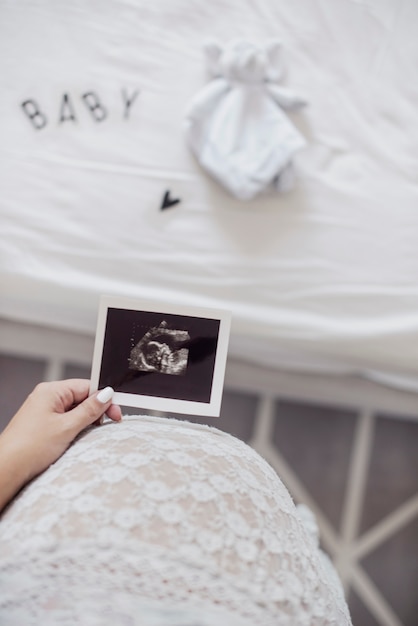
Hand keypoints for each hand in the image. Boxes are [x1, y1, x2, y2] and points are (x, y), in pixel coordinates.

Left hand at [0, 379, 121, 512]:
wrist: (6, 470)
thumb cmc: (29, 448)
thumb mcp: (67, 427)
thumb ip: (90, 410)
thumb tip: (106, 394)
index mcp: (51, 391)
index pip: (86, 386)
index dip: (103, 399)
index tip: (115, 413)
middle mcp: (46, 397)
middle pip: (81, 397)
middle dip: (95, 411)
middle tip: (107, 425)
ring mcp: (42, 411)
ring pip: (74, 410)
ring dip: (85, 421)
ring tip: (88, 435)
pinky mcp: (41, 424)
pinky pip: (65, 420)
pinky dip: (74, 428)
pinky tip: (77, 438)